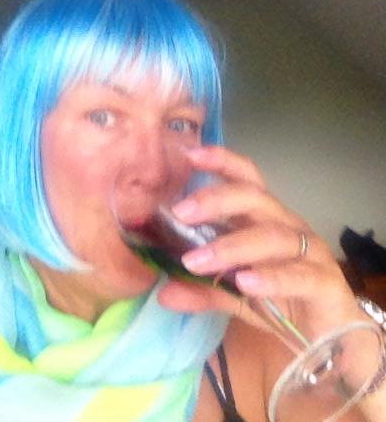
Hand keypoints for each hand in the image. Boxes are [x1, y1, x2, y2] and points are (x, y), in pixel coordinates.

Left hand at [158, 146, 365, 338]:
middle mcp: (288, 226)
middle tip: (180, 213)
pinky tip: (244, 282)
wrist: (331, 337)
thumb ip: (202, 289)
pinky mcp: (325, 282)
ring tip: (196, 261)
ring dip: (231, 246)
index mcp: (265, 219)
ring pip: (272, 236)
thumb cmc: (283, 300)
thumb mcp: (234, 295)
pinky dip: (270, 277)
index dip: (222, 162)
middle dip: (216, 200)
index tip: (190, 154)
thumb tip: (161, 291)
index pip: (247, 179)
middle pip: (255, 199)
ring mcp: (310, 251)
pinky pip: (298, 274)